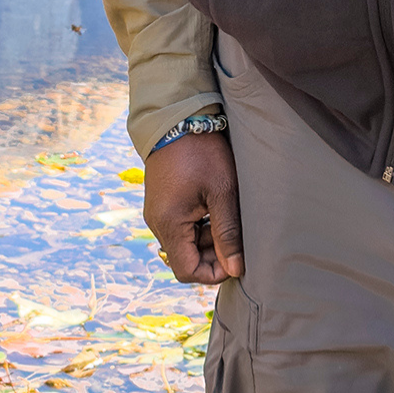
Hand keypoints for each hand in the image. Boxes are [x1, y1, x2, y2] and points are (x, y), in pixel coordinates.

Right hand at [144, 130, 244, 283]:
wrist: (178, 120)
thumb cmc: (203, 153)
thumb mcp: (223, 193)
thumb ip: (228, 234)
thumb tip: (236, 269)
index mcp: (169, 224)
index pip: (187, 271)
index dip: (213, 272)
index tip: (235, 258)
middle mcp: (157, 223)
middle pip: (186, 259)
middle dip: (213, 254)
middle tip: (236, 234)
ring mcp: (157, 214)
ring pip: (185, 244)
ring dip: (208, 239)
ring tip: (227, 215)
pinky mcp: (162, 204)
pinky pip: (181, 228)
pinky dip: (200, 226)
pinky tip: (215, 207)